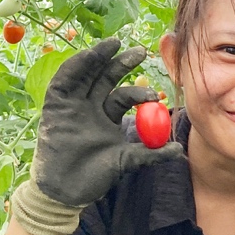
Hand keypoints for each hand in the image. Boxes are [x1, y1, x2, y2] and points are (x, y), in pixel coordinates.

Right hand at [12, 40, 182, 234]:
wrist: (66, 190)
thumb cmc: (95, 176)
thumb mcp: (127, 161)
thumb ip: (151, 153)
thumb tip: (179, 150)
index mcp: (107, 116)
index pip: (124, 95)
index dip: (139, 89)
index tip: (156, 94)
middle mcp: (90, 106)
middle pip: (106, 78)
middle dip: (122, 63)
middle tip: (141, 51)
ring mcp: (72, 105)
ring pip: (86, 74)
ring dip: (98, 57)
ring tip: (114, 44)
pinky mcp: (55, 106)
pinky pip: (64, 81)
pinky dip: (76, 66)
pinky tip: (89, 55)